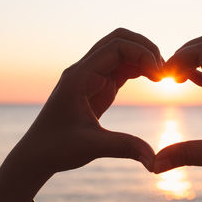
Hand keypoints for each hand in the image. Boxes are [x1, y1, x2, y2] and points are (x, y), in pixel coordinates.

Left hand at [0, 28, 160, 201]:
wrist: (37, 154)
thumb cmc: (56, 148)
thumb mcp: (91, 147)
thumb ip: (125, 148)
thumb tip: (155, 161)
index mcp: (80, 76)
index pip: (115, 47)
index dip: (142, 54)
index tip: (159, 76)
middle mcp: (85, 70)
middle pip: (119, 40)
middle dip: (145, 49)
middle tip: (164, 71)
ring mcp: (92, 76)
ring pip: (122, 51)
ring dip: (143, 58)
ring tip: (161, 77)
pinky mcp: (98, 86)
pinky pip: (121, 67)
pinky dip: (139, 68)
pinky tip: (152, 80)